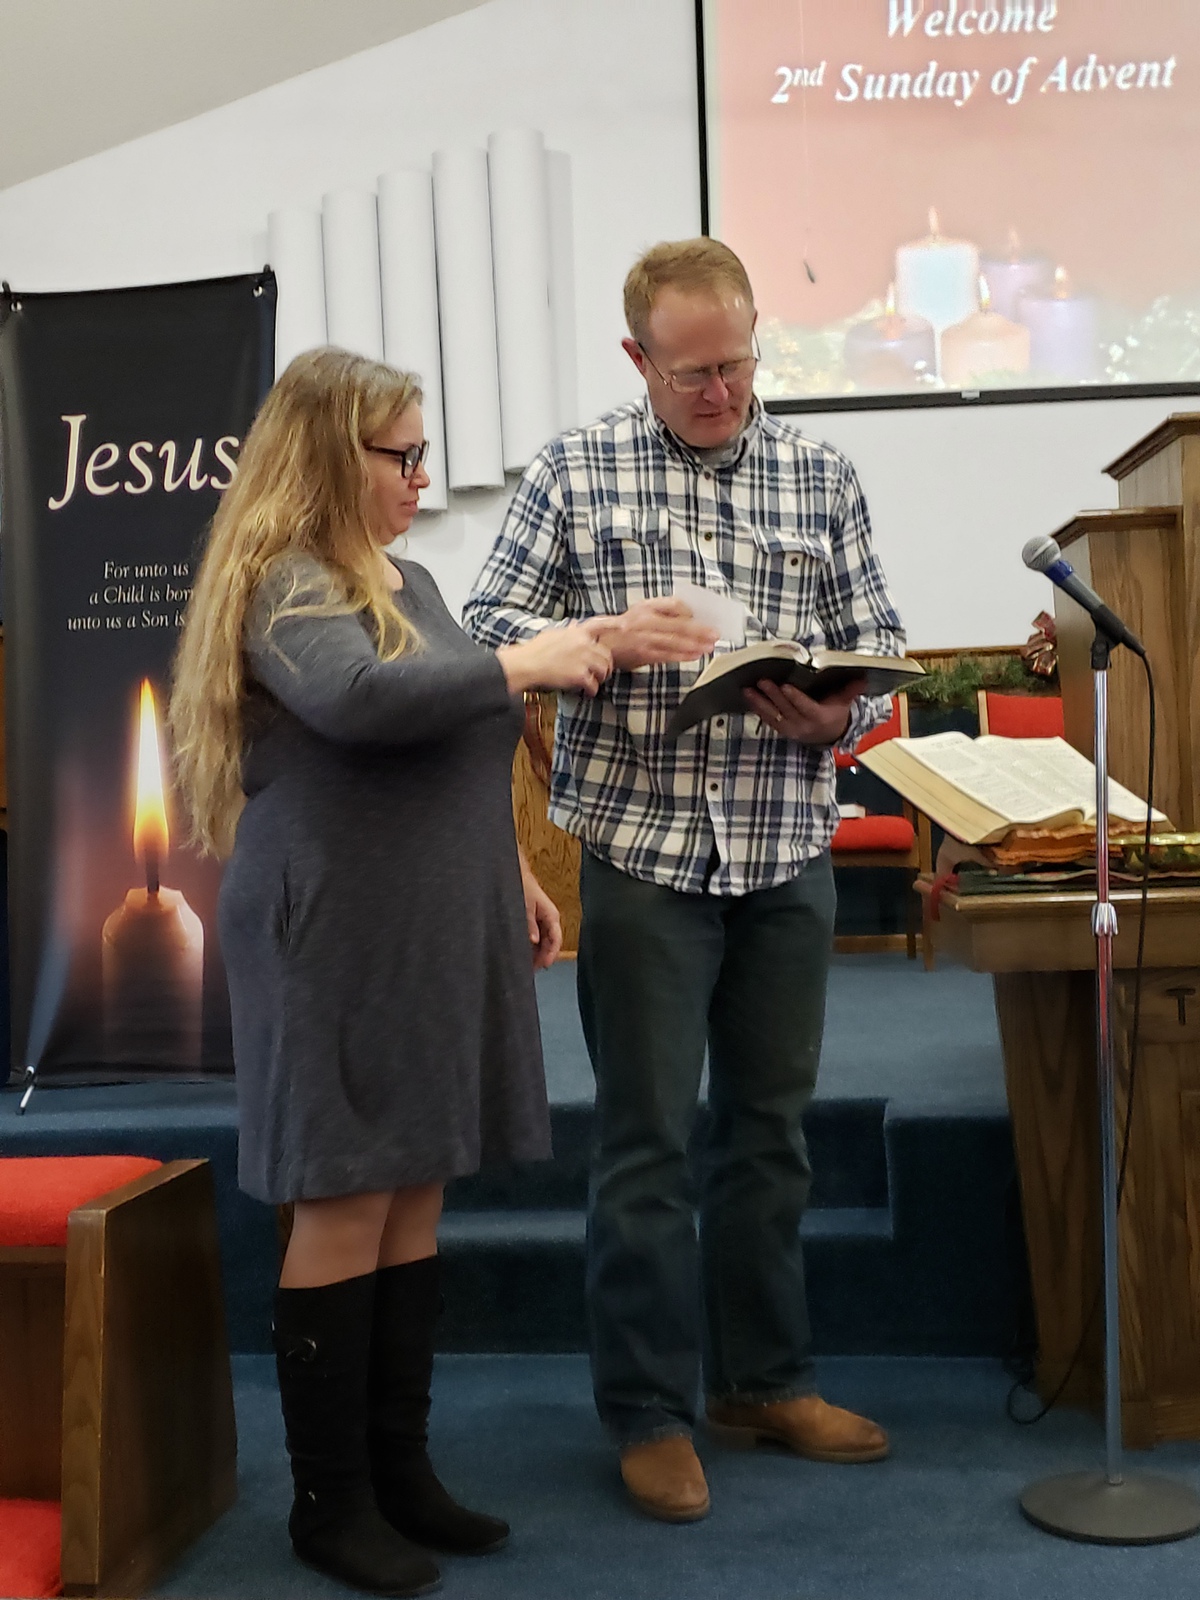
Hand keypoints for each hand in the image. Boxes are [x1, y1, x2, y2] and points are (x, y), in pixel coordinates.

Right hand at [497, 624, 612, 696]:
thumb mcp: (553, 634)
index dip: (613, 624)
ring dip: (601, 678)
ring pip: (604, 670)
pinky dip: (592, 690)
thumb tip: (574, 624)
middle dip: (606, 666)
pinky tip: (587, 692)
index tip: (624, 626)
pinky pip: (594, 685)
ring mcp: (583, 659)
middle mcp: (583, 643)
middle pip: (606, 655)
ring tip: (594, 682)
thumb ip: (568, 631)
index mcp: (577, 632)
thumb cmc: (535, 650)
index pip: (599, 624)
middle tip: (602, 673)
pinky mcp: (579, 675)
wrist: (527, 664)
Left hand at [520, 865, 562, 969]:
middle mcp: (549, 919)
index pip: (556, 940)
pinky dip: (531, 946)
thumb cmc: (522, 886)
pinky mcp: (535, 920)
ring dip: (536, 953)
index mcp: (551, 916)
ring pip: (543, 942)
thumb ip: (530, 924)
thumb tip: (534, 941)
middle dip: (541, 957)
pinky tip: (523, 952)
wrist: (515, 874)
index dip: (551, 954)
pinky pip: (536, 937)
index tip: (544, 966)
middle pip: (550, 944)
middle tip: (531, 970)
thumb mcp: (524, 907)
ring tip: (525, 964)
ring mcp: (542, 920)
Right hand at [582, 598, 717, 670]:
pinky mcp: (644, 655)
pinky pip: (667, 656)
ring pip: (674, 642)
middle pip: (678, 626)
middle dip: (699, 631)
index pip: (674, 607)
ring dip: (694, 645)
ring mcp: (645, 639)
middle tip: (715, 634)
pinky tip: (695, 656)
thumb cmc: (626, 625)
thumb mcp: (643, 608)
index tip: (706, 618)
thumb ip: (665, 608)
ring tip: (709, 646)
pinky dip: (683, 656)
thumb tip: (688, 613)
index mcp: (647, 608)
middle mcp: (646, 622)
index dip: (692, 614)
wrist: (603, 643)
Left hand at [743, 676, 866, 744]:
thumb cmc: (835, 713)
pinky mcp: (781, 730)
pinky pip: (768, 720)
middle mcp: (803, 726)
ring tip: (748, 690)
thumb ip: (851, 690)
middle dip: (773, 695)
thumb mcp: (844, 702)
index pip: (805, 707)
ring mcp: (790, 729)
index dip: (795, 698)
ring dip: (760, 703)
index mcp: (819, 718)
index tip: (785, 686)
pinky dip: (758, 709)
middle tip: (762, 681)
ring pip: (773, 716)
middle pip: (786, 709)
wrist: (829, 736)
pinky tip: (749, 698)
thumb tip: (863, 677)